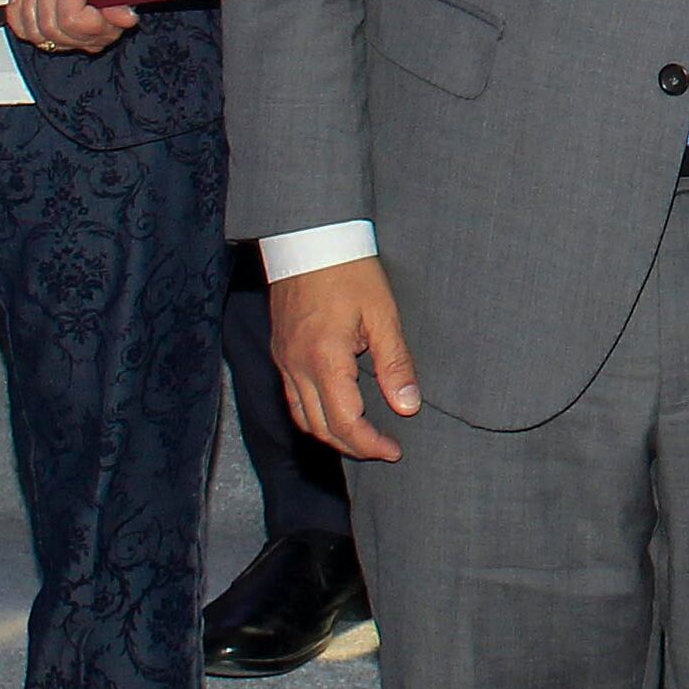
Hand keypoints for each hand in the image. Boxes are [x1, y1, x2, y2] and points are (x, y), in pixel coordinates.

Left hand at [2, 0, 138, 54]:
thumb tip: (125, 16)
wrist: (109, 10)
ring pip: (33, 28)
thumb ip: (124, 7)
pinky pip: (21, 30)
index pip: (74, 21)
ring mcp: (56, 41)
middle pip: (51, 23)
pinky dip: (16, 10)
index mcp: (101, 33)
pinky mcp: (40, 36)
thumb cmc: (118, 0)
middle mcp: (77, 41)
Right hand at [269, 256, 419, 460]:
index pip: (344, 422)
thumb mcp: (383, 315)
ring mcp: (284, 360)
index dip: (370, 444)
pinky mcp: (281, 352)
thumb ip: (395, 364)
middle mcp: (296, 367)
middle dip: (351, 446)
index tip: (394, 451)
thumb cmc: (350, 271)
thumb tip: (408, 407)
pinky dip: (315, 414)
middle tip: (383, 449)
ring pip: (302, 417)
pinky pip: (293, 398)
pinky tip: (337, 410)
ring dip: (331, 434)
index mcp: (324, 360)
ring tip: (362, 437)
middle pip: (320, 428)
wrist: (310, 237)